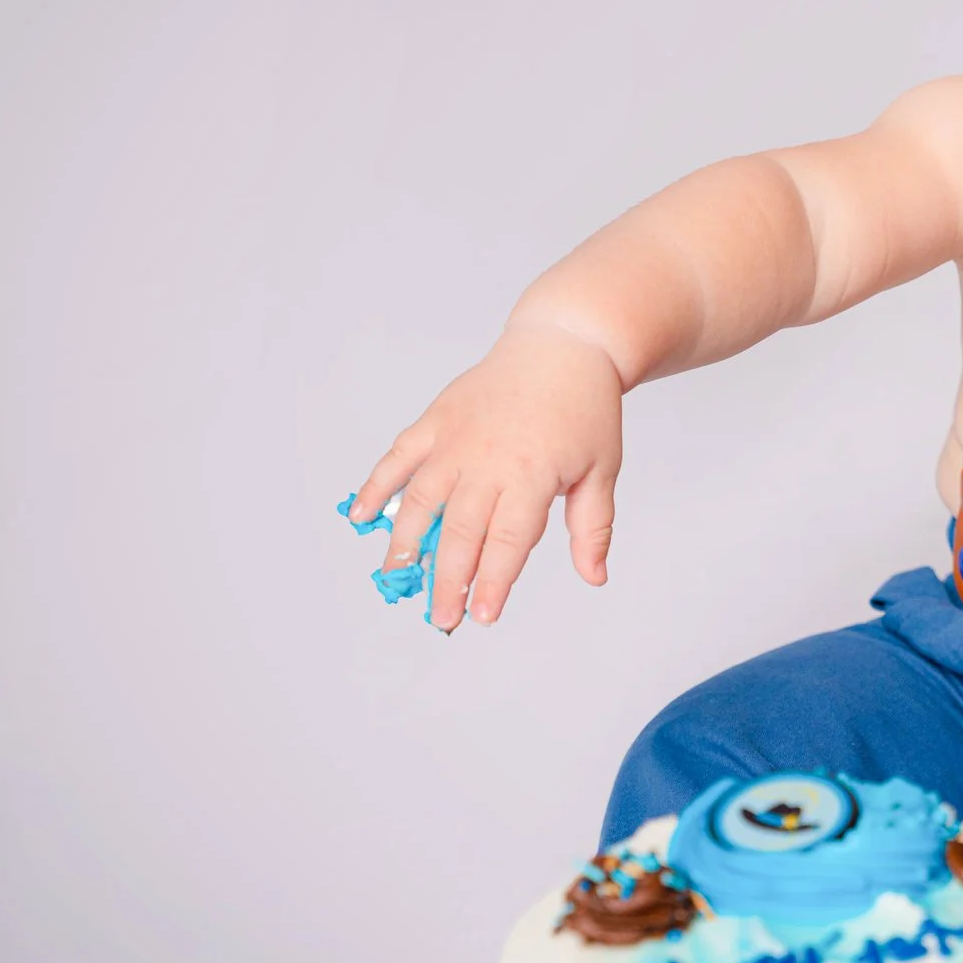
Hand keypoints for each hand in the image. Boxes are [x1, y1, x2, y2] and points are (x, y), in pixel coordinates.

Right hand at [345, 324, 624, 631]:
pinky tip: (359, 517)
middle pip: (461, 531)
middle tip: (442, 616)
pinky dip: (374, 486)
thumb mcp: (602, 469)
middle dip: (449, 579)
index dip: (493, 582)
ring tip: (397, 577)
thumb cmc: (585, 410)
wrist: (563, 346)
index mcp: (532, 476)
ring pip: (419, 499)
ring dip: (405, 542)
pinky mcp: (436, 421)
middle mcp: (487, 460)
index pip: (507, 541)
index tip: (482, 617)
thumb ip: (592, 527)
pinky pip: (398, 457)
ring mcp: (455, 439)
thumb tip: (594, 578)